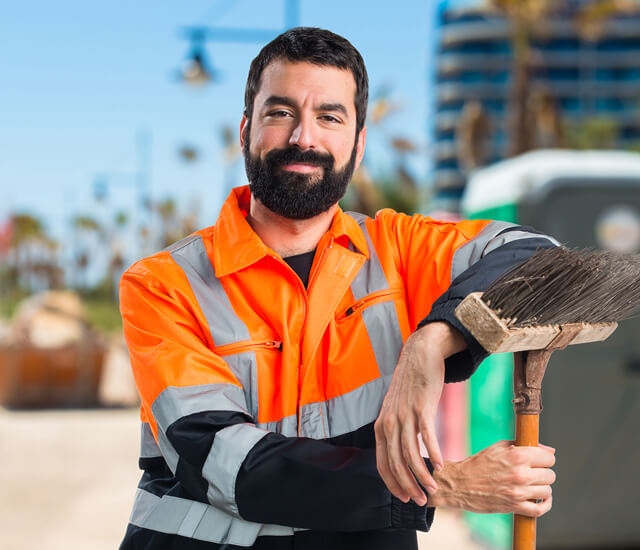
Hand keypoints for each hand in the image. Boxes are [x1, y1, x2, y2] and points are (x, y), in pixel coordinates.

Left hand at [374, 322, 464, 505]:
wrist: (419, 356)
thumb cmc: (410, 387)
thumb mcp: (396, 410)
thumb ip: (396, 431)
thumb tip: (402, 454)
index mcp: (381, 426)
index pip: (382, 463)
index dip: (392, 483)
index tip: (404, 497)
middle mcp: (389, 423)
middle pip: (396, 463)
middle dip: (407, 486)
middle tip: (420, 501)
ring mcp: (404, 415)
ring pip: (410, 454)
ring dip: (422, 475)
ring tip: (433, 489)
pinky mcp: (421, 407)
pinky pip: (427, 437)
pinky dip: (433, 454)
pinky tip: (441, 466)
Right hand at [430, 440, 555, 516]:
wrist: (460, 483)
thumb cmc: (479, 463)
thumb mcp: (499, 447)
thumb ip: (524, 446)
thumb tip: (550, 451)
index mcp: (517, 455)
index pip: (549, 458)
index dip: (545, 459)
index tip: (539, 461)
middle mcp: (520, 473)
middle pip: (550, 475)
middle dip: (543, 473)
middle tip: (532, 473)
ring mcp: (518, 492)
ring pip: (547, 491)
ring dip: (541, 488)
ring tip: (530, 485)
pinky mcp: (515, 507)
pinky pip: (541, 509)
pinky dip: (545, 505)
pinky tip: (540, 499)